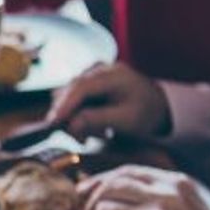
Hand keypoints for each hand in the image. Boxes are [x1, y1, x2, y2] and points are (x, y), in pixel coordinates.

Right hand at [46, 62, 171, 139]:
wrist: (157, 105)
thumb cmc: (145, 113)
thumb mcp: (125, 120)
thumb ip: (97, 120)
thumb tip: (69, 125)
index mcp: (113, 75)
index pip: (81, 88)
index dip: (64, 105)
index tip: (52, 124)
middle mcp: (99, 69)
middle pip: (70, 91)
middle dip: (70, 118)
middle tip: (84, 141)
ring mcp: (92, 73)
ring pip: (67, 95)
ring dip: (74, 117)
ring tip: (96, 133)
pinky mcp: (88, 80)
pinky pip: (72, 97)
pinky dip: (77, 113)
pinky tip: (93, 125)